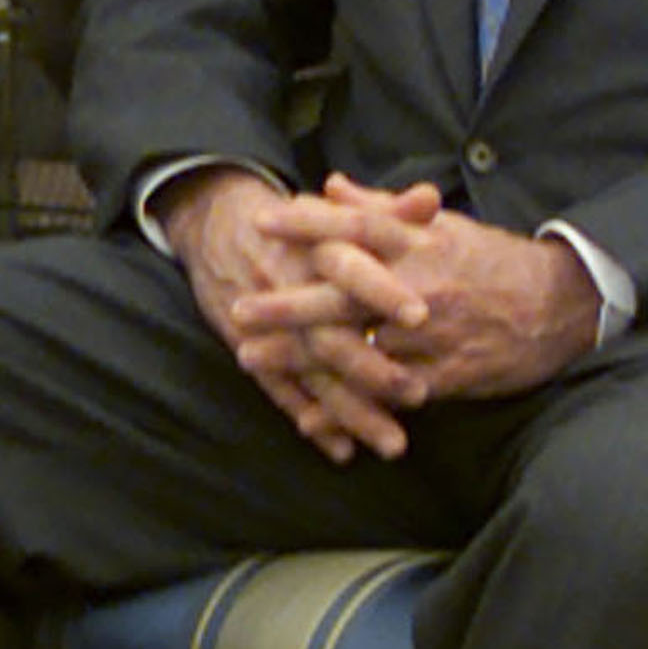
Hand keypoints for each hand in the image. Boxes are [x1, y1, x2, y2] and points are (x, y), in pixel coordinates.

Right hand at [157, 167, 434, 462]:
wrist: (215, 222)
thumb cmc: (292, 221)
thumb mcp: (334, 210)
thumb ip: (387, 210)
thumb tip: (432, 198)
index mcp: (314, 246)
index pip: (349, 266)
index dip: (381, 290)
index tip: (420, 315)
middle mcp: (290, 284)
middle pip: (330, 330)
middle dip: (372, 367)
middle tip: (418, 395)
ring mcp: (268, 321)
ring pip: (311, 371)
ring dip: (351, 411)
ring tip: (393, 443)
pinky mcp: (248, 345)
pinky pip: (280, 389)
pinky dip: (310, 421)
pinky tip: (341, 450)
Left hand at [239, 174, 600, 402]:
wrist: (559, 307)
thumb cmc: (491, 260)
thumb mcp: (440, 226)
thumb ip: (381, 208)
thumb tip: (330, 185)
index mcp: (419, 243)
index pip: (355, 227)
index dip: (308, 223)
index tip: (261, 220)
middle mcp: (420, 286)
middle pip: (343, 292)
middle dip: (286, 302)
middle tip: (238, 308)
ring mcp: (432, 334)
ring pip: (359, 348)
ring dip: (301, 357)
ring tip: (253, 358)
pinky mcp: (446, 376)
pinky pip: (389, 394)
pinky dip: (348, 407)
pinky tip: (310, 416)